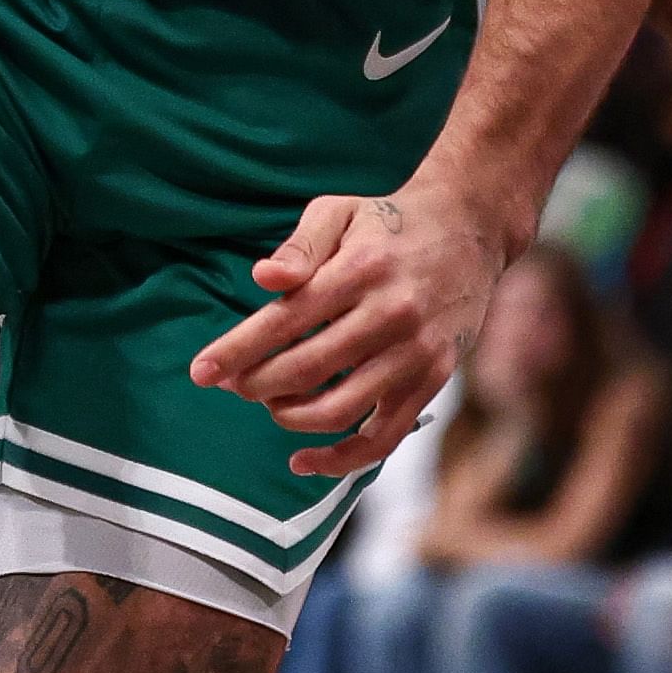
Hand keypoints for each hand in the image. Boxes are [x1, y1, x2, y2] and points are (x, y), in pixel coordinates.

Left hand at [188, 178, 514, 479]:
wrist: (470, 228)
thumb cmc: (390, 222)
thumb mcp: (339, 213)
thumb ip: (299, 246)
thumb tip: (263, 279)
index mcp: (360, 269)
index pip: (284, 320)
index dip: (236, 351)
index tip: (201, 372)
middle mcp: (390, 313)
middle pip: (304, 369)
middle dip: (255, 384)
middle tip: (232, 385)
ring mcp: (415, 352)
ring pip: (338, 409)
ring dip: (289, 416)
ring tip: (270, 402)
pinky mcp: (433, 379)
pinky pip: (383, 437)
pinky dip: (340, 459)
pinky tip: (303, 459)